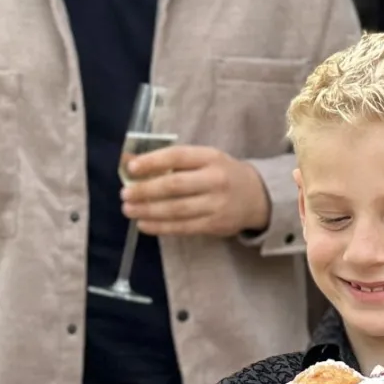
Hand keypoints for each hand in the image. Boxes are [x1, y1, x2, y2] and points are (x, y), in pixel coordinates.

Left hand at [121, 145, 268, 236]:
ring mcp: (216, 205)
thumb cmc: (222, 174)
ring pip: (177, 210)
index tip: (131, 167)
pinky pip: (183, 227)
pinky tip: (144, 224)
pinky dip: (161, 227)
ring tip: (129, 210)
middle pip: (175, 186)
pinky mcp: (215, 225)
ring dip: (149, 211)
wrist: (258, 196)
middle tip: (125, 194)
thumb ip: (173, 161)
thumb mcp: (204, 159)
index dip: (153, 161)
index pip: (178, 156)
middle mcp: (215, 180)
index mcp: (210, 157)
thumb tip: (131, 162)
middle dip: (146, 190)